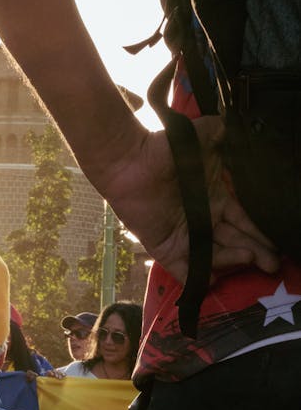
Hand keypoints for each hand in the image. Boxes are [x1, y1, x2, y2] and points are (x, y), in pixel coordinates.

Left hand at [100, 120, 280, 285]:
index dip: (261, 232)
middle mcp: (205, 220)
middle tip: (272, 264)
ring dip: (233, 259)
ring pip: (214, 254)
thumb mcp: (203, 136)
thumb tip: (243, 129)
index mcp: (218, 199)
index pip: (245, 220)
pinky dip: (196, 276)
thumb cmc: (166, 147)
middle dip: (256, 252)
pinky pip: (182, 267)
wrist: (131, 161)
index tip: (277, 243)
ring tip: (250, 258)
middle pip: (235, 241)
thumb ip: (224, 133)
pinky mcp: (165, 247)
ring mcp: (185, 235)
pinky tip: (213, 280)